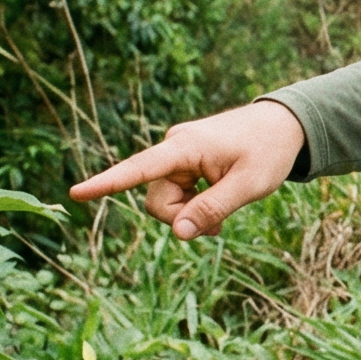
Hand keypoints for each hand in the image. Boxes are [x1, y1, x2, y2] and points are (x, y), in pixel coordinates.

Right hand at [68, 100, 305, 238]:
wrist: (284, 125)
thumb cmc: (269, 152)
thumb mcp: (248, 186)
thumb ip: (212, 209)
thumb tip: (180, 234)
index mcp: (184, 147)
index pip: (138, 169)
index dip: (106, 184)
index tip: (76, 193)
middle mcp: (173, 147)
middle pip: (157, 201)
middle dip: (182, 219)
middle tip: (219, 225)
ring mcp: (177, 155)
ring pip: (166, 203)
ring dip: (190, 215)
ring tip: (222, 215)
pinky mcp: (183, 163)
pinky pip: (176, 196)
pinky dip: (193, 207)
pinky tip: (217, 205)